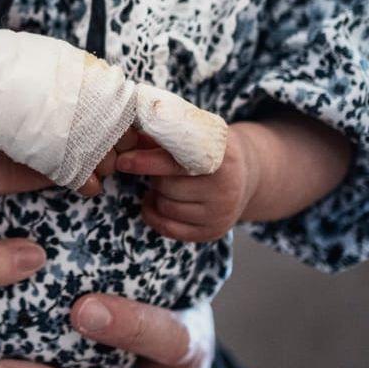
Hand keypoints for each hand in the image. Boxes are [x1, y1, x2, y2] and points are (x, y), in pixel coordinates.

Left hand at [117, 125, 261, 241]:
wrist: (246, 175)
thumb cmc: (211, 150)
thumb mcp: (197, 135)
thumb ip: (166, 135)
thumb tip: (128, 134)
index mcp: (222, 158)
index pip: (176, 163)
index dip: (146, 161)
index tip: (122, 160)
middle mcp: (226, 189)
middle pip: (167, 187)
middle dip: (155, 176)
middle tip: (159, 169)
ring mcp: (221, 214)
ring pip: (166, 207)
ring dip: (156, 195)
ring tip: (164, 184)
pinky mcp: (212, 233)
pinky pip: (169, 229)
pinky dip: (155, 214)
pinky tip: (157, 201)